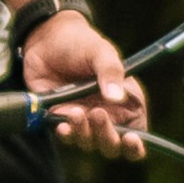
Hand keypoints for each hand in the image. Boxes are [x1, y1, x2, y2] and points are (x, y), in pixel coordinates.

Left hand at [21, 6, 145, 158]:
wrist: (46, 37)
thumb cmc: (81, 42)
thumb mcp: (101, 52)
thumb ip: (111, 71)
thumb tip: (115, 96)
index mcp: (125, 102)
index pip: (137, 134)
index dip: (135, 145)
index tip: (131, 139)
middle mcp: (106, 115)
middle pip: (112, 145)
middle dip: (106, 136)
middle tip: (97, 113)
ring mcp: (83, 119)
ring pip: (88, 143)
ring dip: (84, 133)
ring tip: (75, 112)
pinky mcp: (59, 118)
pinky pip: (66, 136)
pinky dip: (66, 134)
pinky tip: (62, 125)